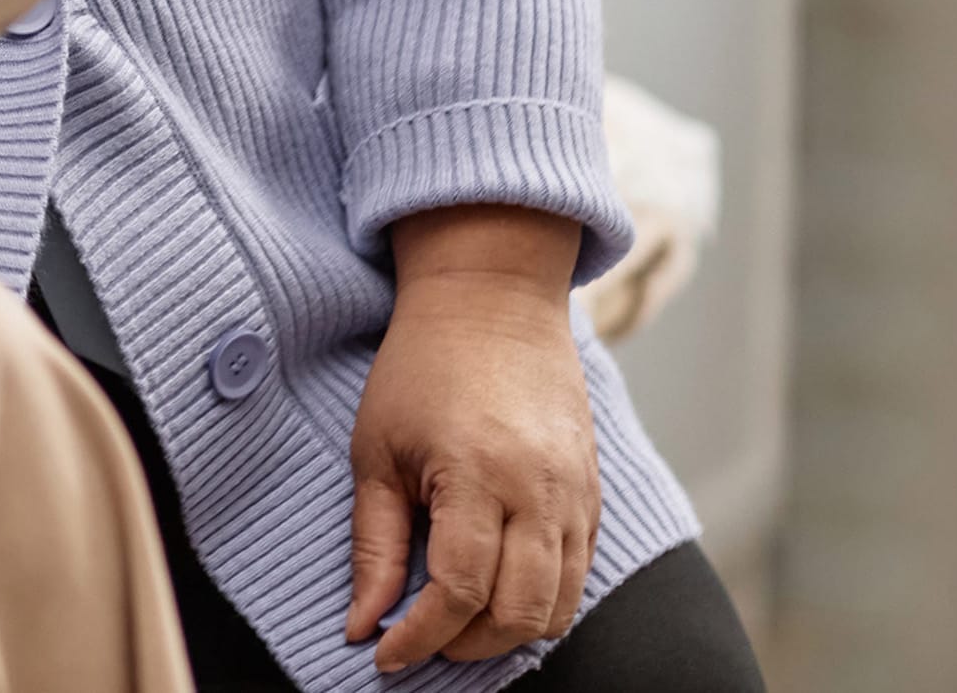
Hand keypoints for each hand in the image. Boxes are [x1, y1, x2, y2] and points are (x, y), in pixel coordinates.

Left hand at [345, 205, 600, 672]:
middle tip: (420, 640)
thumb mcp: (377, 450)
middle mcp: (541, 491)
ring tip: (457, 623)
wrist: (492, 300)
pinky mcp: (594, 492)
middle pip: (519, 614)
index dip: (419, 638)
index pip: (458, 593)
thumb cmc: (422, 366)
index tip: (386, 655)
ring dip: (508, 632)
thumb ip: (374, 544)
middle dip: (466, 646)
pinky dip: (543, 600)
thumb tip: (362, 624)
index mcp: (478, 474)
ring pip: (560, 606)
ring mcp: (577, 493)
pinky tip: (498, 590)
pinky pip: (581, 574)